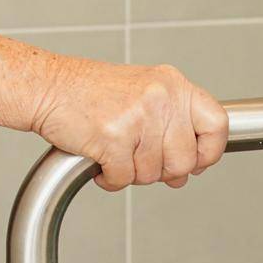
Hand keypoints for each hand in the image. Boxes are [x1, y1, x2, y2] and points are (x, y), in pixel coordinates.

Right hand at [32, 58, 229, 190]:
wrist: (45, 87)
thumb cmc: (87, 92)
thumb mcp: (142, 91)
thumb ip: (171, 123)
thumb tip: (190, 169)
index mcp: (172, 84)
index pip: (217, 124)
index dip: (209, 152)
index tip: (196, 161)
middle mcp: (160, 97)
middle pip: (185, 160)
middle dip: (162, 171)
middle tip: (139, 159)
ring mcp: (137, 116)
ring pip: (153, 174)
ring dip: (131, 173)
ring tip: (113, 151)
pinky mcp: (112, 137)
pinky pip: (124, 179)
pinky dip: (110, 179)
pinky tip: (98, 160)